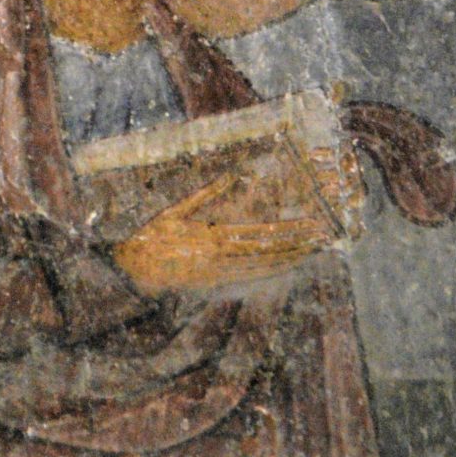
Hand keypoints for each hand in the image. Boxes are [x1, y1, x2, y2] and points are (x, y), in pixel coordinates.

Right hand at [111, 173, 337, 294]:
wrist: (133, 270)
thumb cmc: (150, 235)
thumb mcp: (174, 210)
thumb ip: (205, 194)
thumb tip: (231, 174)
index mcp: (211, 236)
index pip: (260, 234)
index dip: (289, 230)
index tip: (310, 223)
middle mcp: (220, 258)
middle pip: (267, 252)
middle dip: (297, 244)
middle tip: (322, 236)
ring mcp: (218, 273)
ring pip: (262, 267)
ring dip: (289, 258)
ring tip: (312, 249)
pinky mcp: (214, 282)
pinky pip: (249, 278)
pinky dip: (271, 271)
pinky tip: (286, 266)